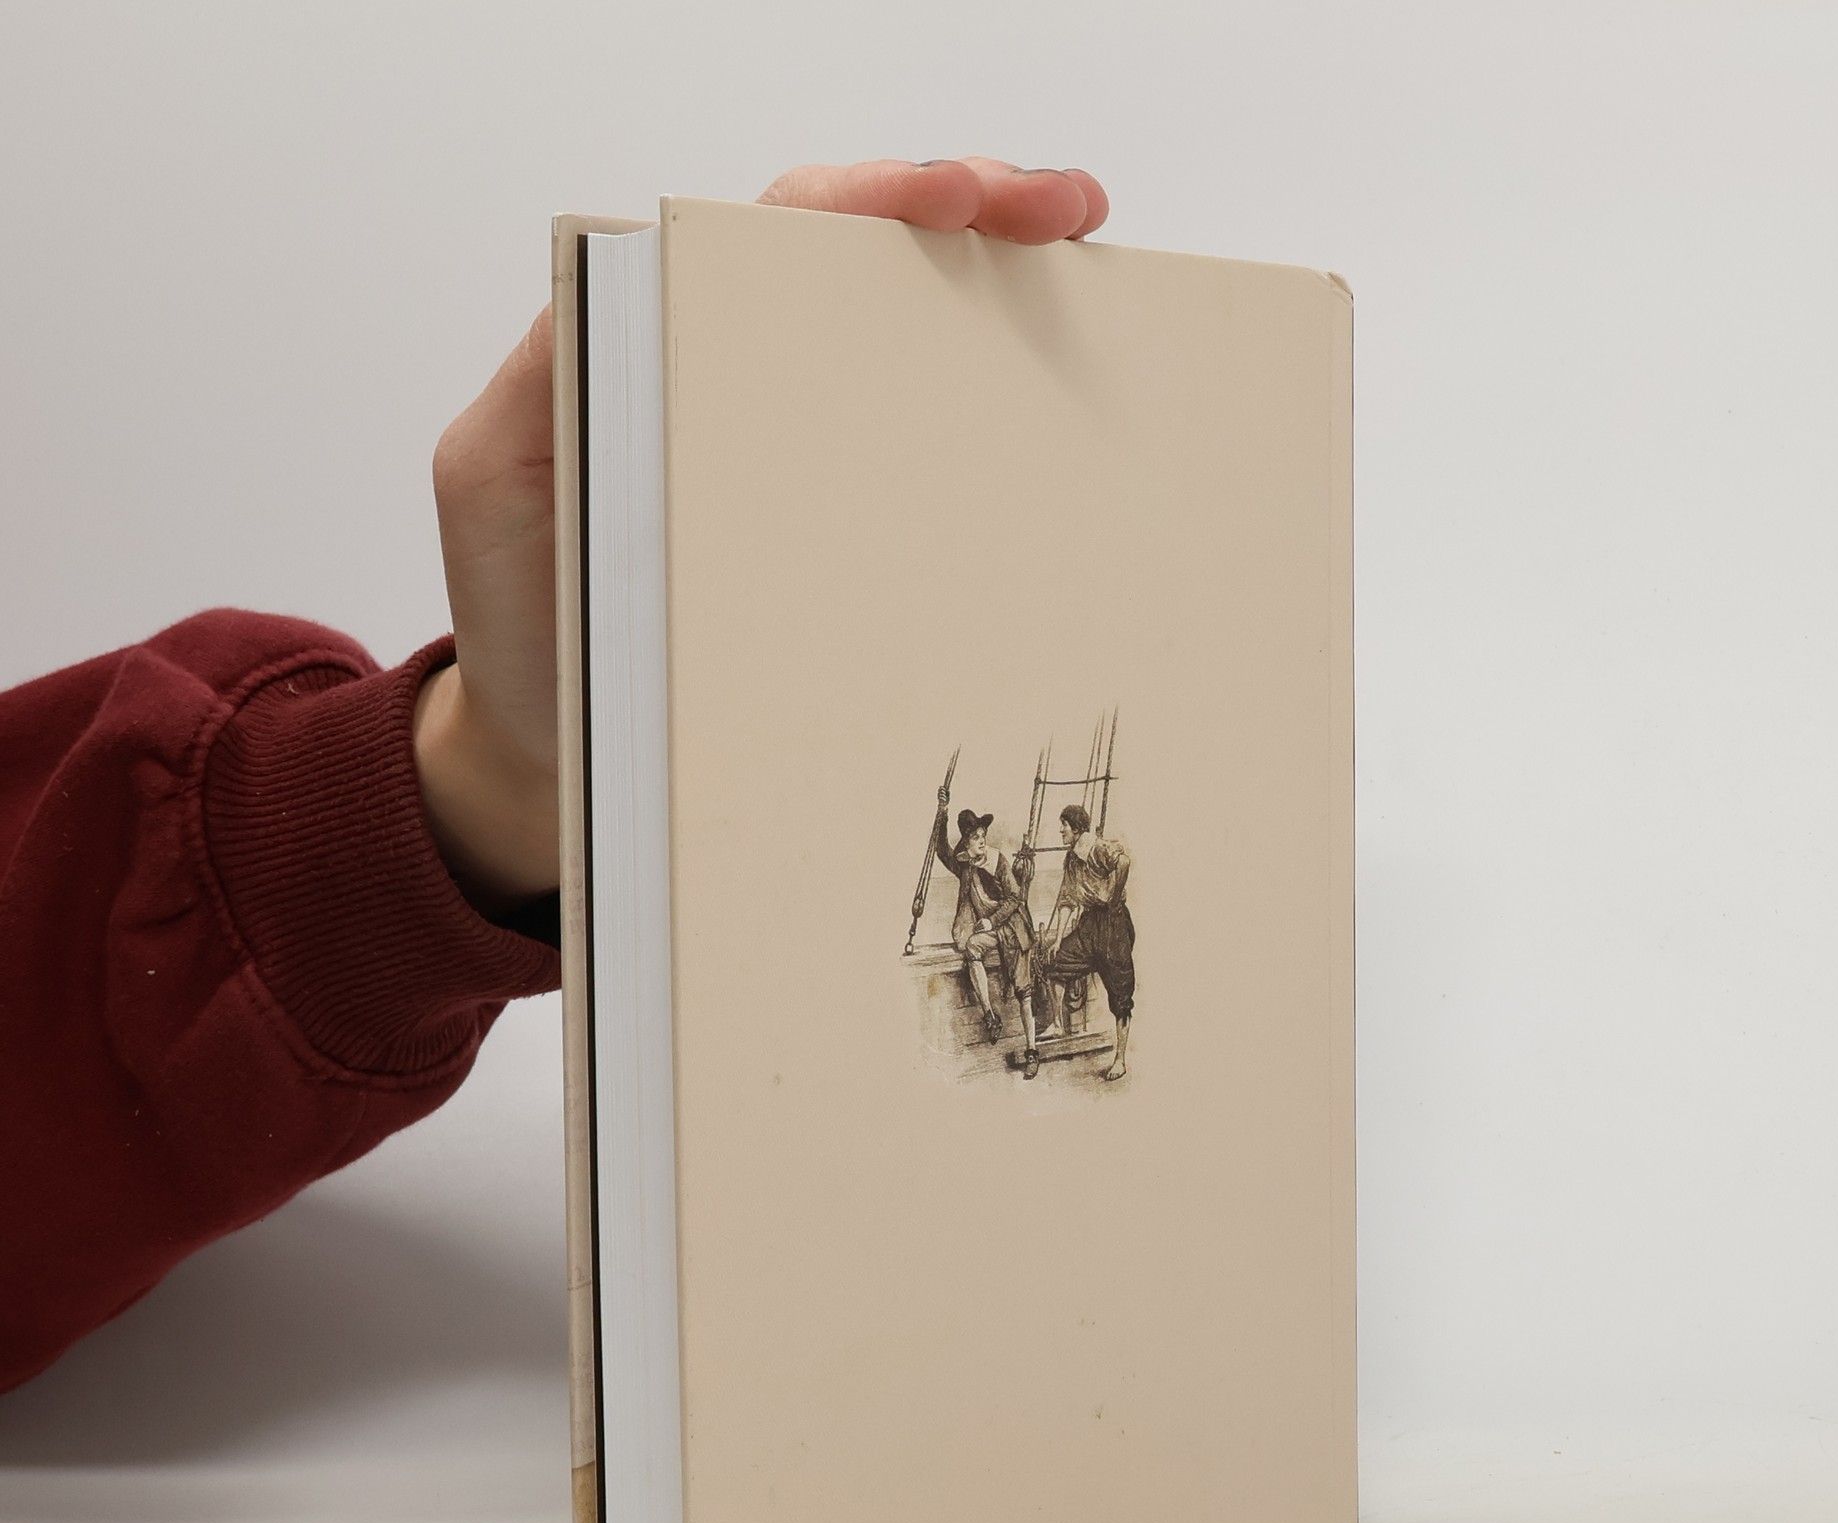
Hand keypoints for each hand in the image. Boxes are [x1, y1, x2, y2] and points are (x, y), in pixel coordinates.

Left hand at [418, 156, 1109, 909]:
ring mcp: (796, 453)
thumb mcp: (499, 479)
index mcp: (666, 341)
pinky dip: (991, 417)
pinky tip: (1052, 404)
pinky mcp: (833, 531)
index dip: (872, 194)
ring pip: (908, 341)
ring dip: (1001, 295)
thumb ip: (547, 373)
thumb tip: (631, 269)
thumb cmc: (525, 627)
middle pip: (866, 258)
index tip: (953, 197)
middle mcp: (743, 375)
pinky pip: (919, 459)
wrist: (555, 758)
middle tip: (1064, 212)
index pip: (781, 229)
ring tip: (1083, 272)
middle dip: (972, 209)